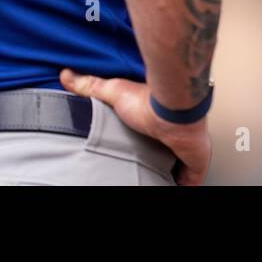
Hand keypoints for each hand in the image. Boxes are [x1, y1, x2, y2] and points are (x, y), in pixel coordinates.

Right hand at [60, 68, 211, 184]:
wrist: (173, 111)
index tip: (133, 150)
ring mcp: (185, 149)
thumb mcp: (112, 91)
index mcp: (155, 120)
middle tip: (138, 171)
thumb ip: (91, 85)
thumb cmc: (147, 102)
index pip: (149, 134)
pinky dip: (185, 184)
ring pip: (178, 166)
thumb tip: (66, 74)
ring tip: (153, 182)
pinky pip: (192, 179)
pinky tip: (174, 186)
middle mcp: (172, 133)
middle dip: (154, 160)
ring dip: (169, 173)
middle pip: (163, 152)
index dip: (143, 142)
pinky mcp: (195, 162)